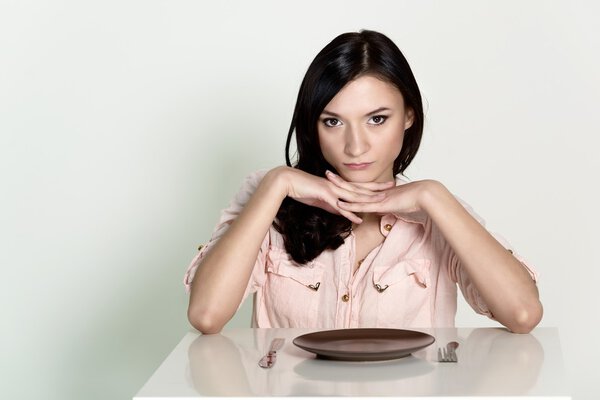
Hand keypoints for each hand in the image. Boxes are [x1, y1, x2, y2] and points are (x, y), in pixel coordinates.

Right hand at [273, 166, 394, 223]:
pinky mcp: (325, 196)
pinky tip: (358, 219)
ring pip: (354, 196)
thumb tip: (342, 212)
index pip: (358, 185)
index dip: (372, 185)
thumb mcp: (320, 199)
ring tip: (382, 202)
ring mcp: (332, 190)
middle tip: (393, 187)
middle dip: (377, 188)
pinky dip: (350, 213)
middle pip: (361, 188)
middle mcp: (337, 186)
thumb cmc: (302, 189)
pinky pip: (340, 207)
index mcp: (337, 185)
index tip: (385, 185)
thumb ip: (332, 205)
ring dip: (368, 199)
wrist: (288, 182)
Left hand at [325, 171, 440, 216]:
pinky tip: (339, 204)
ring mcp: (377, 198)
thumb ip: (389, 207)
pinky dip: (350, 205)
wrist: (426, 195)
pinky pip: (362, 205)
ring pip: (354, 194)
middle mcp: (376, 193)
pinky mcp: (380, 205)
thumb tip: (382, 211)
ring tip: (328, 182)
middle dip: (340, 181)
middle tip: (327, 173)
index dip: (348, 184)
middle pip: (354, 186)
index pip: (360, 188)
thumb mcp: (399, 204)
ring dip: (340, 189)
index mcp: (379, 192)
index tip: (338, 179)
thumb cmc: (416, 200)